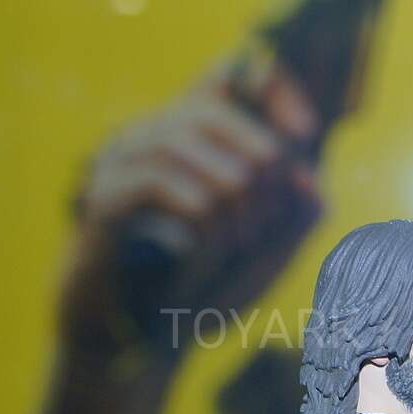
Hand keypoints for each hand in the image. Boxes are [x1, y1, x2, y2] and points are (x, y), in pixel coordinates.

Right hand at [61, 56, 322, 347]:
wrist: (133, 341)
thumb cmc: (199, 287)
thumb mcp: (262, 255)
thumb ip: (294, 218)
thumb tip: (311, 184)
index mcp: (192, 136)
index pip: (229, 72)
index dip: (272, 86)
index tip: (307, 131)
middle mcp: (150, 136)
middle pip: (211, 109)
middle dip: (257, 154)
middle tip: (270, 205)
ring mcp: (119, 164)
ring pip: (181, 139)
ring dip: (227, 187)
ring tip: (240, 235)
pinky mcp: (101, 202)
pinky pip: (150, 179)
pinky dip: (192, 203)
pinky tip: (206, 232)